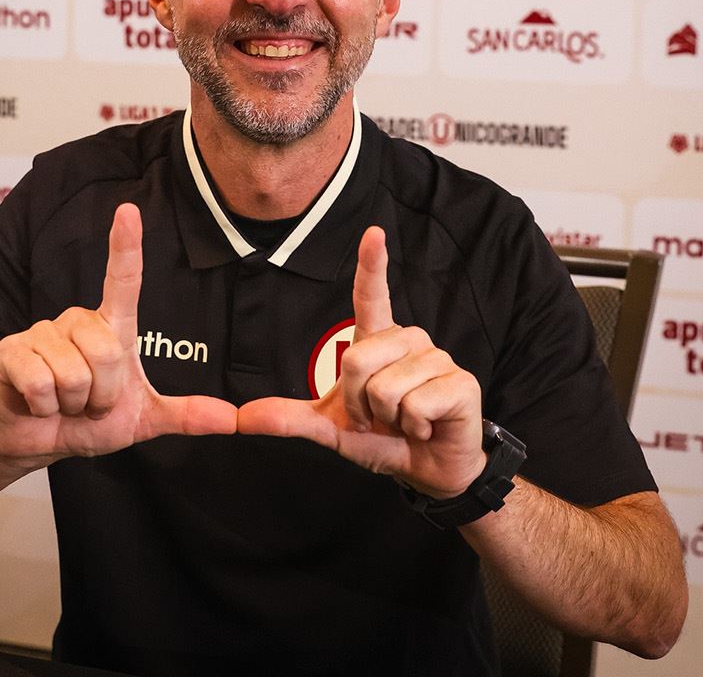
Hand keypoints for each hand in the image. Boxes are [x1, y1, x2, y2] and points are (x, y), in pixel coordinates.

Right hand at [0, 203, 237, 468]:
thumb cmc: (88, 421)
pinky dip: (45, 407)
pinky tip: (37, 404)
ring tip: (62, 402)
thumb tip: (234, 418)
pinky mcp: (11, 350)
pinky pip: (42, 383)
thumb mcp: (144, 420)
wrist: (37, 441)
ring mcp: (42, 332)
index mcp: (111, 328)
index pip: (123, 280)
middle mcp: (77, 320)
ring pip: (75, 373)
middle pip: (109, 353)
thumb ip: (189, 416)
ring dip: (73, 404)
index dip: (125, 246)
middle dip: (104, 395)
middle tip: (88, 402)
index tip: (128, 210)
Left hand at [237, 227, 485, 500]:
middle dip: (358, 403)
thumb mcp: (331, 430)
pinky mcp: (460, 383)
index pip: (372, 296)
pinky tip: (427, 427)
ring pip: (385, 388)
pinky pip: (415, 405)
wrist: (428, 469)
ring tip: (407, 421)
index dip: (371, 265)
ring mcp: (438, 359)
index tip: (373, 233)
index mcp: (379, 342)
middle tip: (379, 417)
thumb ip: (289, 420)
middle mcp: (409, 340)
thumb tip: (243, 417)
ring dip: (388, 419)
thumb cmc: (383, 439)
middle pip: (356, 360)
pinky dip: (414, 427)